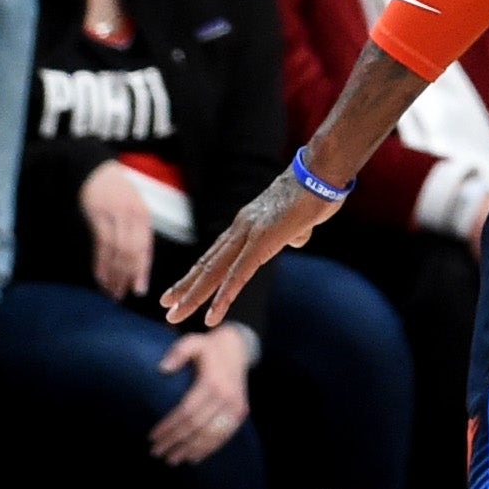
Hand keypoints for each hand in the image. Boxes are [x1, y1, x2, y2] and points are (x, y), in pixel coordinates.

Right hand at [79, 158, 156, 299]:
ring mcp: (114, 215)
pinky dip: (101, 263)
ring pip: (116, 251)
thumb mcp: (132, 210)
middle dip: (127, 276)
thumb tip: (137, 264)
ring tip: (111, 291)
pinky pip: (101, 244)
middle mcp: (131, 216)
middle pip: (131, 252)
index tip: (139, 289)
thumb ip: (136, 233)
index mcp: (143, 216)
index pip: (145, 248)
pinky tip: (100, 277)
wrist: (97, 171)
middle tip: (121, 295)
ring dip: (113, 274)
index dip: (142, 270)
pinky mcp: (98, 215)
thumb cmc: (117, 194)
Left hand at [150, 323, 252, 463]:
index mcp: (212, 381)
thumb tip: (162, 369)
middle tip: (156, 452)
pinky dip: (208, 449)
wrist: (238, 349)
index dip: (169, 426)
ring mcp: (235, 407)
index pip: (187, 411)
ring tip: (171, 460)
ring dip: (190, 450)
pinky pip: (224, 436)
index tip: (152, 437)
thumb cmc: (209, 348)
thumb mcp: (193, 341)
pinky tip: (193, 458)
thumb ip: (178, 352)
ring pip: (210, 435)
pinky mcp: (240, 413)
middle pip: (196, 426)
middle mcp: (226, 397)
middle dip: (175, 441)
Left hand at [164, 165, 334, 326]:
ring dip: (193, 295)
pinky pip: (238, 274)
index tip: (182, 288)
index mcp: (248, 223)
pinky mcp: (262, 241)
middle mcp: (241, 228)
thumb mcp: (300, 221)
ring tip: (174, 314)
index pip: (216, 253)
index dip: (198, 272)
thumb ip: (293, 232)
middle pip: (208, 263)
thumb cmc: (316, 191)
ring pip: (214, 271)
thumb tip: (295, 239)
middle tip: (166, 305)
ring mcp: (249, 233)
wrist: (322, 172)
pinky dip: (223, 296)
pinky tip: (211, 315)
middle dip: (186, 287)